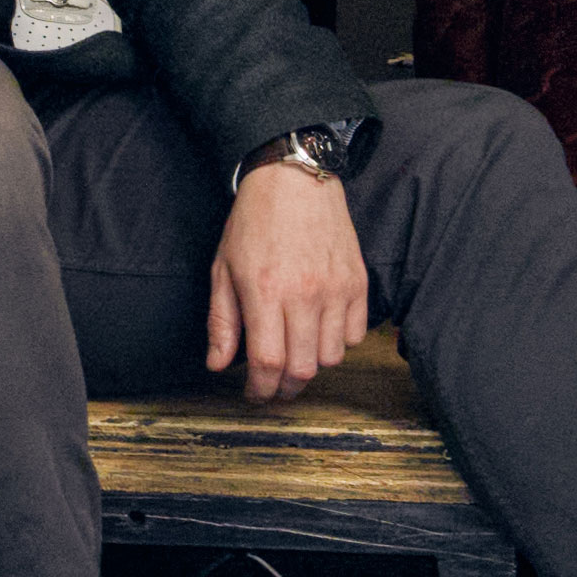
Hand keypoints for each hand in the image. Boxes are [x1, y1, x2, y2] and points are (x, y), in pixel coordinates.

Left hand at [206, 158, 375, 399]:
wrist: (294, 180)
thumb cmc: (253, 223)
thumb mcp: (223, 269)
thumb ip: (222, 321)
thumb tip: (218, 365)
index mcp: (265, 292)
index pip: (268, 363)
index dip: (261, 389)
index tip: (255, 395)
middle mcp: (304, 295)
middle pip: (303, 369)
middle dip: (286, 387)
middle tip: (275, 385)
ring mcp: (336, 289)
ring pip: (332, 357)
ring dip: (312, 364)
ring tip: (295, 353)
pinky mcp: (358, 282)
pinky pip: (356, 334)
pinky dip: (339, 342)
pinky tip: (320, 330)